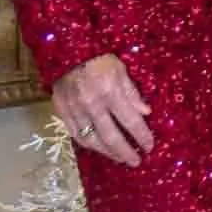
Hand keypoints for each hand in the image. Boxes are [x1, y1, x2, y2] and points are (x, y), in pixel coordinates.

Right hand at [53, 54, 153, 168]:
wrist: (67, 50)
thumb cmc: (99, 58)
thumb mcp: (121, 69)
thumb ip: (132, 93)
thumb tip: (145, 113)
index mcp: (110, 92)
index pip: (130, 121)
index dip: (141, 136)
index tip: (149, 146)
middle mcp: (92, 105)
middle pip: (111, 137)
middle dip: (125, 151)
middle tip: (135, 161)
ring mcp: (74, 110)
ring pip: (92, 140)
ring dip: (107, 152)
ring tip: (119, 158)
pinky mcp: (61, 111)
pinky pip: (75, 134)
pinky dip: (88, 144)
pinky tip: (98, 148)